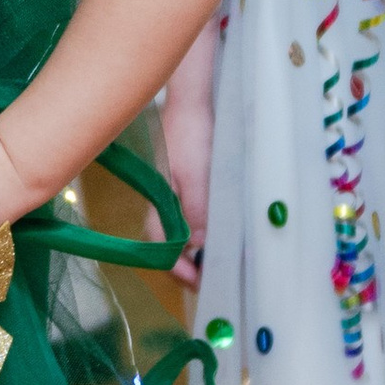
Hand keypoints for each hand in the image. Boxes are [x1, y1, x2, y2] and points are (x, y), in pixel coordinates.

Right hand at [163, 25, 217, 265]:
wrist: (193, 102)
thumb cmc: (190, 135)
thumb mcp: (197, 173)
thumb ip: (197, 210)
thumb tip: (201, 245)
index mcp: (158, 205)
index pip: (160, 248)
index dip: (178, 269)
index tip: (201, 282)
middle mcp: (164, 204)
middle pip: (171, 246)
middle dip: (192, 265)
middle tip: (219, 278)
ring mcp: (175, 195)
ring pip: (184, 233)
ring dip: (202, 250)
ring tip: (226, 260)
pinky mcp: (188, 186)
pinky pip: (195, 217)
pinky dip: (207, 231)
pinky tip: (225, 232)